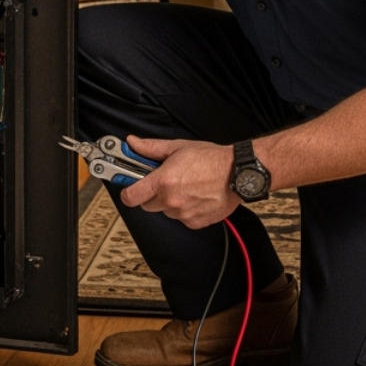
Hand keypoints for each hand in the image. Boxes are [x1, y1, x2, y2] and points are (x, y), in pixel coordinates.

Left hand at [117, 136, 238, 229]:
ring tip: (186, 187)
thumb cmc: (211, 159)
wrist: (238, 173)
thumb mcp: (177, 147)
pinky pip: (182, 218)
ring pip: (166, 212)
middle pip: (147, 205)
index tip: (129, 187)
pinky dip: (185, 210)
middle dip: (153, 194)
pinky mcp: (195, 222)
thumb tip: (132, 143)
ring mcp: (183, 214)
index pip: (131, 197)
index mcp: (163, 181)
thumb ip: (150, 148)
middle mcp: (171, 200)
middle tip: (166, 181)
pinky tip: (196, 196)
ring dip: (170, 202)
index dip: (127, 192)